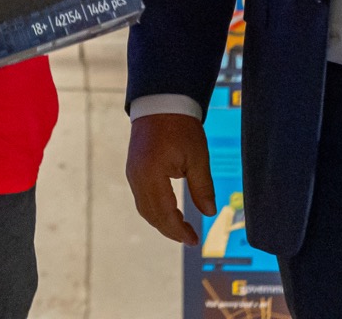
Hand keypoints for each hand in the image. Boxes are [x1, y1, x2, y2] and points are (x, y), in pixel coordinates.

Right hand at [126, 113, 214, 244]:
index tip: (194, 240)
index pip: (165, 213)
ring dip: (162, 221)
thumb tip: (209, 213)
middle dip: (170, 230)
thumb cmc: (180, 126)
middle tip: (190, 238)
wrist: (160, 102)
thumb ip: (202, 187)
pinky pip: (142, 198)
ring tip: (181, 228)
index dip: (179, 230)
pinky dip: (155, 209)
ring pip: (144, 208)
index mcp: (152, 174)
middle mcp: (137, 177)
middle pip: (151, 215)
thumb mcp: (197, 157)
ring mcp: (132, 173)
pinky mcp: (133, 169)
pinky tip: (170, 211)